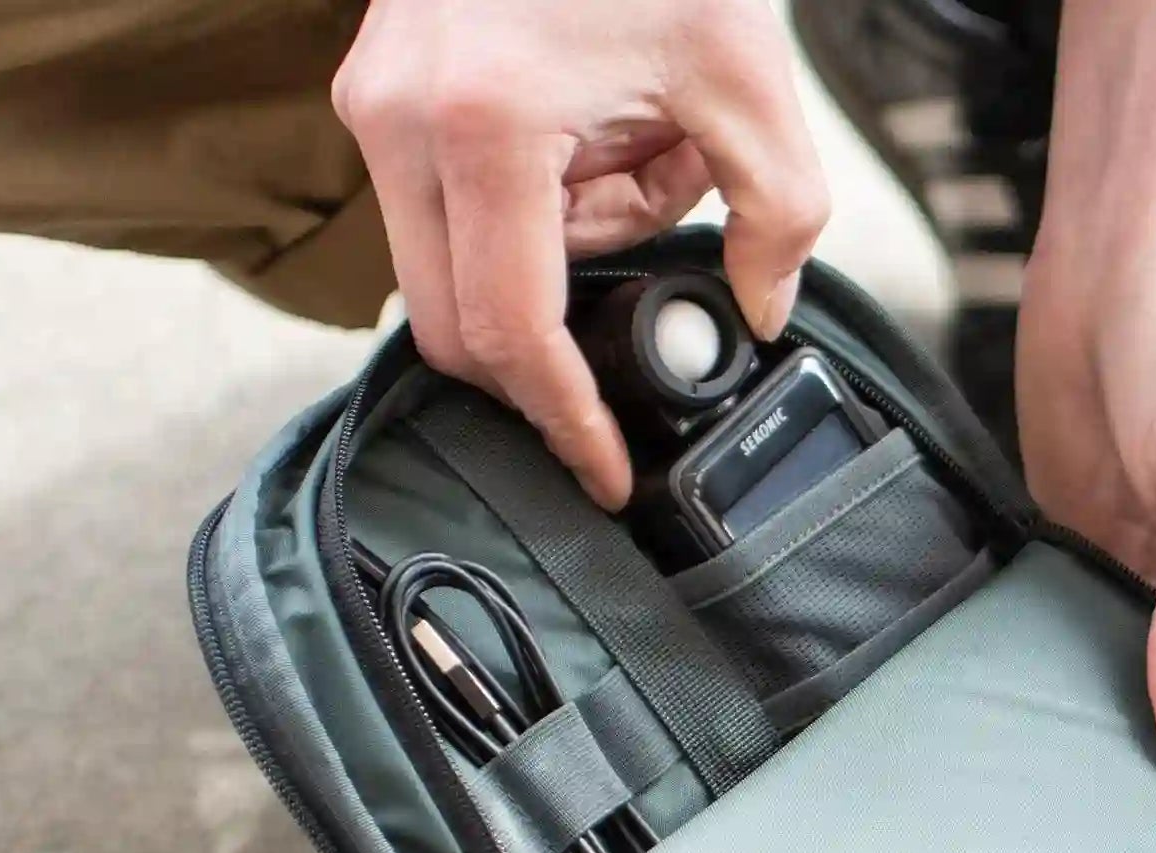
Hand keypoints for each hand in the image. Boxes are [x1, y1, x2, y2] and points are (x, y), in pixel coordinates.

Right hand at [333, 0, 830, 508]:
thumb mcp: (747, 76)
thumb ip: (779, 218)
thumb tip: (759, 310)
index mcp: (485, 124)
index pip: (510, 335)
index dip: (565, 423)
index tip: (602, 473)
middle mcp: (401, 119)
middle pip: (460, 326)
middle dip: (556, 343)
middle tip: (643, 283)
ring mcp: (375, 103)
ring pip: (456, 272)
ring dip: (557, 263)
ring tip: (638, 159)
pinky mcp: (379, 90)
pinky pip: (450, 211)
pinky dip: (533, 213)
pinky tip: (594, 140)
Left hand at [1018, 208, 1155, 768]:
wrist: (1131, 242)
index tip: (1139, 812)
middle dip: (1134, 752)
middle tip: (1067, 801)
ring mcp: (1151, 587)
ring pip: (1117, 690)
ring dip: (1078, 715)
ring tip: (1027, 759)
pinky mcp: (1083, 561)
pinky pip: (1059, 640)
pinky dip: (1036, 665)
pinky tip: (999, 695)